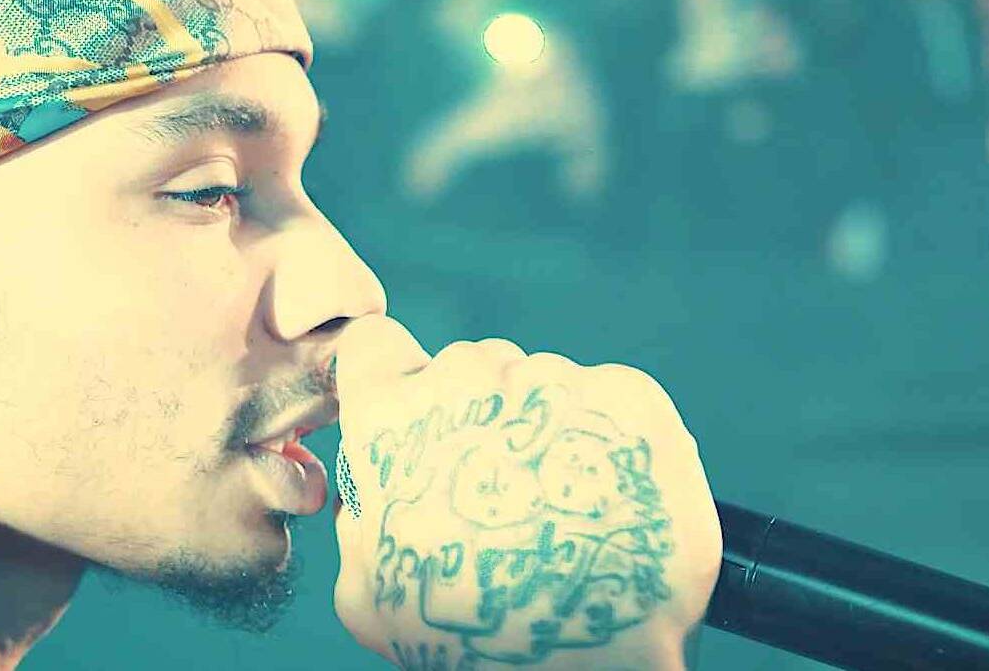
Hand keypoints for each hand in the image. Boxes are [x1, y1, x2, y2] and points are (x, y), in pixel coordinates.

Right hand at [331, 316, 720, 669]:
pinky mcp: (626, 393)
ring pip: (539, 382)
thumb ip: (361, 513)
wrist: (589, 651)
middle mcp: (470, 376)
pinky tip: (604, 497)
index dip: (393, 379)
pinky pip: (605, 396)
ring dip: (544, 426)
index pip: (376, 348)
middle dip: (477, 413)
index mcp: (391, 415)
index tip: (413, 411)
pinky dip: (605, 437)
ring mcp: (553, 376)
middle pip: (467, 366)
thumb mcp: (367, 587)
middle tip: (499, 489)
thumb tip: (372, 490)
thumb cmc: (469, 631)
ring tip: (558, 505)